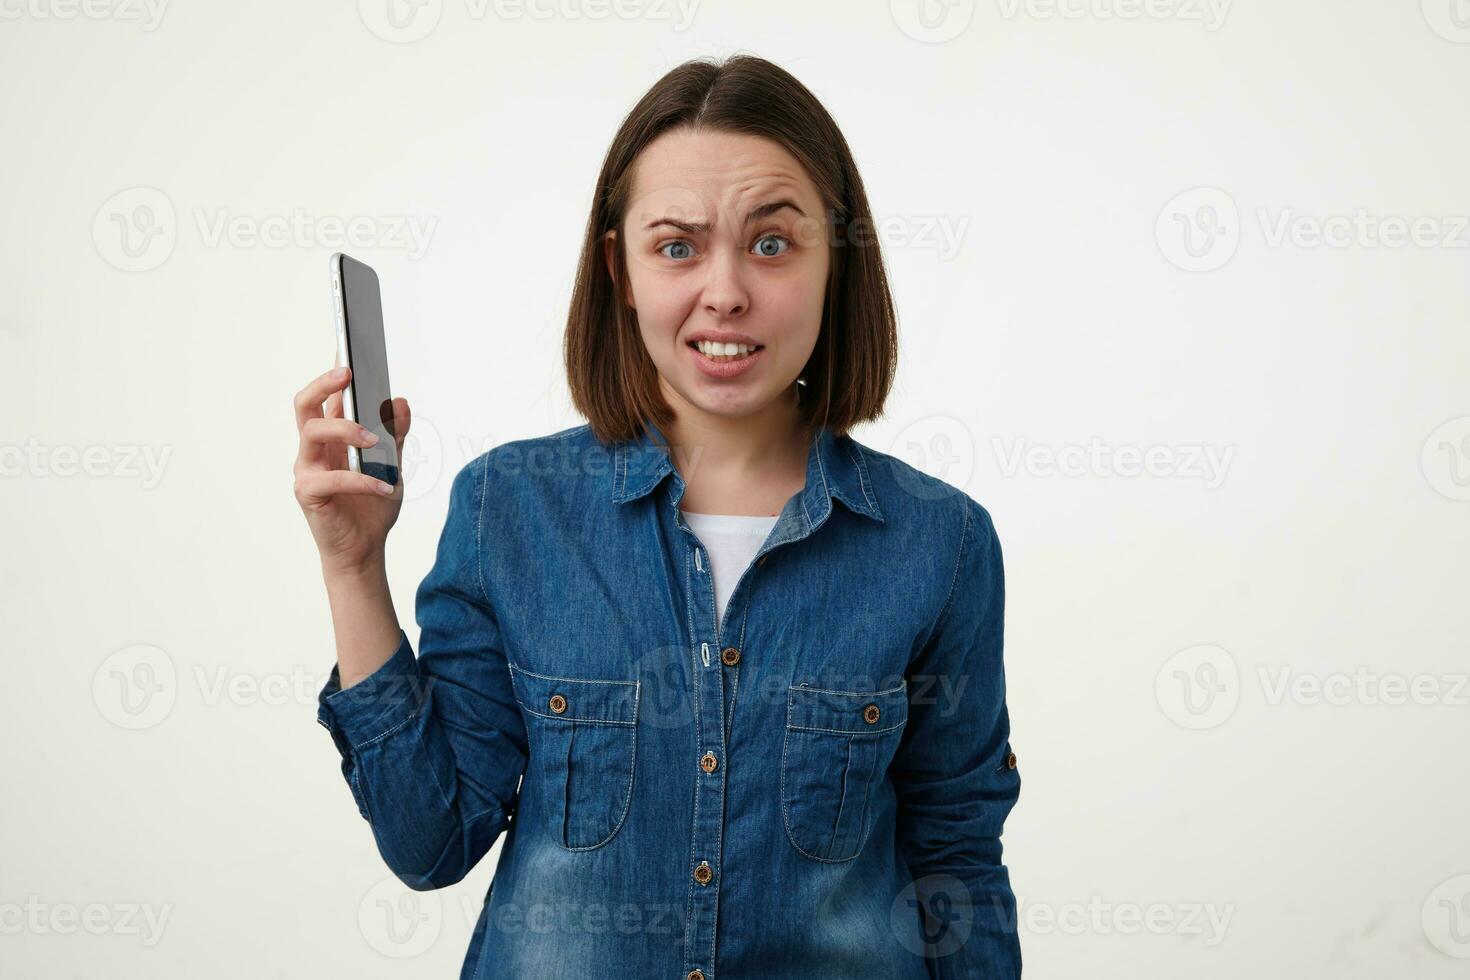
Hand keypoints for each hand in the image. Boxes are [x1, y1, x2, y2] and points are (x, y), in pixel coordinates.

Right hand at [293, 363, 411, 576]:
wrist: (364, 549)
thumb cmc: (373, 507)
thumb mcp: (393, 467)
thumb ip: (394, 436)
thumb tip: (399, 401)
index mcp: (332, 437)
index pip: (326, 397)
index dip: (332, 372)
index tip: (346, 348)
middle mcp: (313, 448)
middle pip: (305, 404)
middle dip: (324, 383)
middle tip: (348, 374)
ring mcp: (307, 469)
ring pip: (312, 431)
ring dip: (345, 428)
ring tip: (373, 438)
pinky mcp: (308, 493)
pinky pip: (332, 478)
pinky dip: (362, 480)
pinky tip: (386, 487)